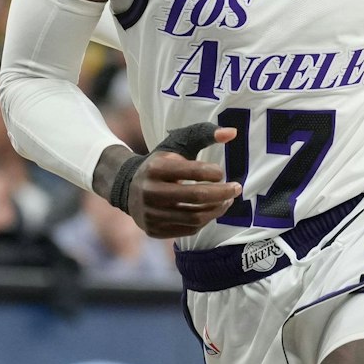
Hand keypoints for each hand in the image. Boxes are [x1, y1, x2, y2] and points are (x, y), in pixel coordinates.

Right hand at [126, 123, 241, 239]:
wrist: (127, 188)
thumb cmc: (160, 165)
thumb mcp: (175, 146)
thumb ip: (203, 135)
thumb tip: (232, 132)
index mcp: (155, 168)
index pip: (192, 171)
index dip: (213, 173)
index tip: (221, 173)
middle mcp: (150, 192)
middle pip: (196, 196)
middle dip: (222, 193)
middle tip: (236, 188)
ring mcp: (150, 214)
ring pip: (195, 217)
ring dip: (217, 209)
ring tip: (227, 201)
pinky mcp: (154, 230)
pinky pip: (188, 229)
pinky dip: (204, 220)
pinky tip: (211, 211)